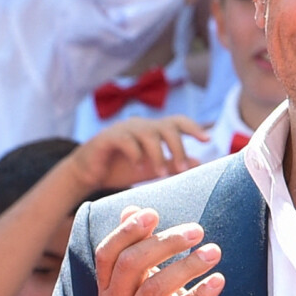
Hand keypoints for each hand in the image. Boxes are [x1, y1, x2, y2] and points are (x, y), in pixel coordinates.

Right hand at [69, 116, 208, 191]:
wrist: (88, 172)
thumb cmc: (121, 168)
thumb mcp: (151, 168)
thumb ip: (172, 165)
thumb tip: (199, 163)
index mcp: (152, 130)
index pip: (177, 122)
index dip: (193, 127)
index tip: (207, 139)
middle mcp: (140, 125)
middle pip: (166, 127)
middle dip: (178, 147)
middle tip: (182, 169)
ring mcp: (124, 128)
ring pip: (148, 133)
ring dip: (158, 154)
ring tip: (160, 173)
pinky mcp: (108, 137)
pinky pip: (127, 140)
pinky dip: (136, 154)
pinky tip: (138, 167)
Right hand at [96, 207, 233, 295]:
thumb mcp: (145, 281)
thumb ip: (136, 247)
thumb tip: (130, 209)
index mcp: (107, 290)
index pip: (107, 254)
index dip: (127, 230)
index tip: (154, 213)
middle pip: (130, 265)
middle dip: (164, 242)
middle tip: (197, 230)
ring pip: (153, 289)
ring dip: (187, 265)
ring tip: (214, 251)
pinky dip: (198, 295)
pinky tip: (218, 280)